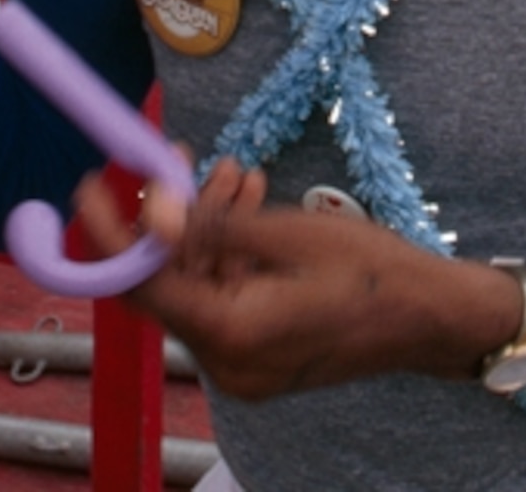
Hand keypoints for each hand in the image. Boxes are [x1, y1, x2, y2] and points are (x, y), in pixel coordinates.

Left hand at [72, 160, 514, 399]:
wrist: (434, 319)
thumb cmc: (374, 271)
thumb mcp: (288, 231)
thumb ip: (212, 225)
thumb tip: (151, 206)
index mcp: (232, 336)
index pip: (144, 285)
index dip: (109, 234)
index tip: (91, 185)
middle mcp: (228, 364)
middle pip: (167, 285)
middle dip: (169, 218)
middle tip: (174, 158)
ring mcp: (244, 367)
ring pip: (198, 285)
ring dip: (206, 229)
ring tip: (232, 171)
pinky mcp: (260, 357)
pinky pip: (225, 299)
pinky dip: (229, 254)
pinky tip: (248, 202)